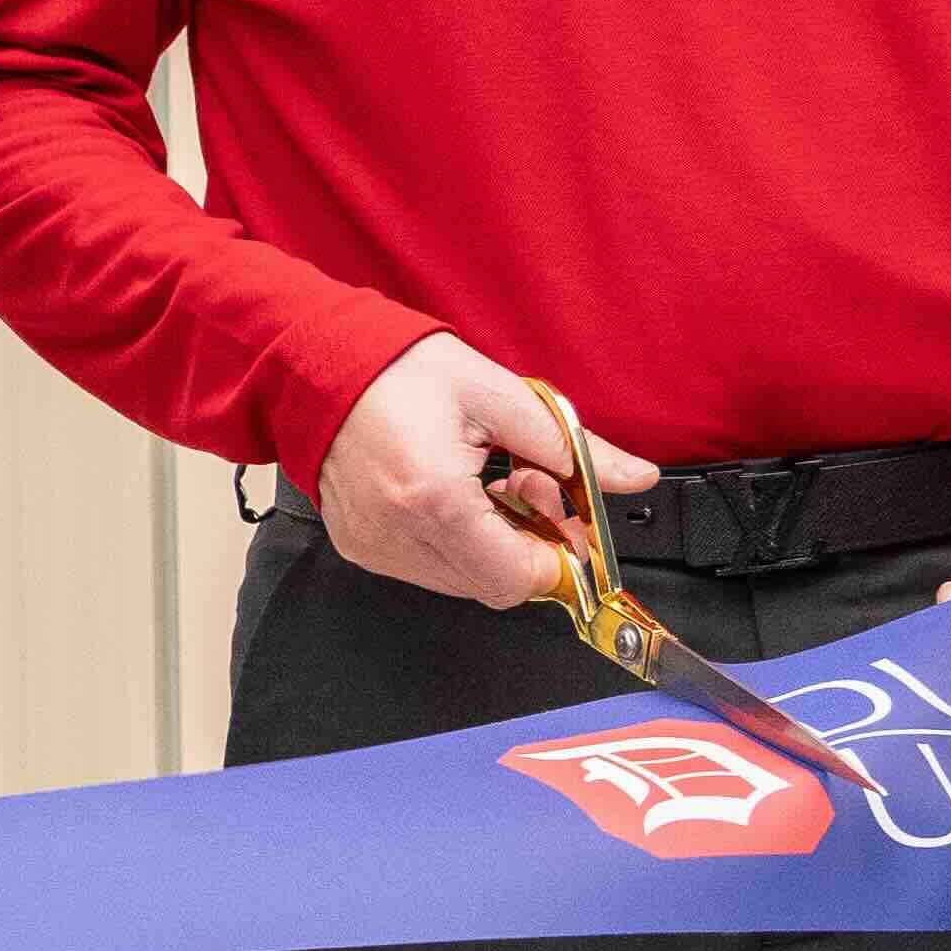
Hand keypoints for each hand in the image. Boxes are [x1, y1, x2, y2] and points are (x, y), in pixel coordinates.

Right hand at [318, 330, 641, 609]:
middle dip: (528, 548)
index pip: (517, 577)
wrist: (318, 364)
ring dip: (491, 547)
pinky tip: (455, 496)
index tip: (573, 529)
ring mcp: (374, 545)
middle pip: (493, 586)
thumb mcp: (502, 396)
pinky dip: (454, 543)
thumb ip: (575, 447)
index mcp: (435, 498)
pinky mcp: (359, 546)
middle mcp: (398, 533)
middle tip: (532, 490)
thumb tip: (632, 477)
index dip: (558, 560)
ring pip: (461, 582)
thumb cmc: (396, 371)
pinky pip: (424, 567)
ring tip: (490, 486)